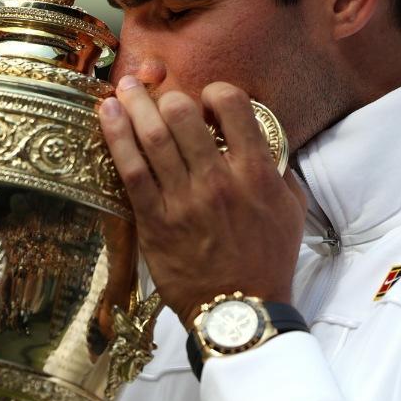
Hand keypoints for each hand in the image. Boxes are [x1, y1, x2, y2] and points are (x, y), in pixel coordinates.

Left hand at [99, 76, 306, 327]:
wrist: (239, 312)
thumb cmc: (268, 262)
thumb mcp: (291, 211)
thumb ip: (277, 171)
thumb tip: (262, 140)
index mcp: (256, 172)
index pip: (233, 106)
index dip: (216, 93)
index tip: (208, 101)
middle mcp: (219, 179)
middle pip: (183, 114)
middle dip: (167, 95)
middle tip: (158, 94)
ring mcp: (184, 200)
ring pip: (153, 136)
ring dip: (135, 104)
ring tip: (124, 87)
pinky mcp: (154, 221)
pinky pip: (131, 170)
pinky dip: (117, 137)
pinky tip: (109, 114)